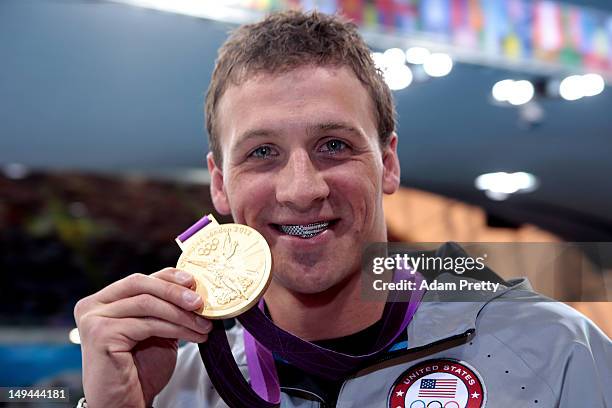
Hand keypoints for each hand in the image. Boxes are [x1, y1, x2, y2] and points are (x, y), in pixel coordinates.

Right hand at [74, 268, 211, 407]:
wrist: (124, 404)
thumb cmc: (139, 369)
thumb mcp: (156, 329)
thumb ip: (165, 307)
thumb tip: (194, 287)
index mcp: (104, 300)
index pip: (140, 278)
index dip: (169, 277)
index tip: (194, 281)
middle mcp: (92, 305)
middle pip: (140, 284)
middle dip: (175, 291)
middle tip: (200, 302)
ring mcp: (94, 319)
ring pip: (147, 304)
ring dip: (181, 314)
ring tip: (203, 325)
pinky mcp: (101, 335)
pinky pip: (147, 324)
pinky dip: (176, 327)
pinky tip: (193, 335)